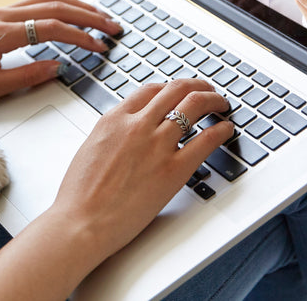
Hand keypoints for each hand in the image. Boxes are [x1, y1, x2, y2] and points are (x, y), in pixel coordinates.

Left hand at [0, 0, 121, 97]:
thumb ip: (27, 76)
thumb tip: (58, 66)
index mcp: (2, 32)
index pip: (50, 28)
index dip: (78, 36)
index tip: (99, 45)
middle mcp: (4, 15)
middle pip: (55, 7)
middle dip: (88, 16)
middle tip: (112, 26)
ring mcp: (3, 11)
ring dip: (78, 6)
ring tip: (102, 16)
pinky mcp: (2, 14)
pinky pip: (38, 1)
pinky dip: (62, 3)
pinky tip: (75, 9)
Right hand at [0, 79, 233, 300]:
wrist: (81, 222)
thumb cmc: (80, 195)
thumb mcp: (90, 148)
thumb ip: (112, 134)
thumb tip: (125, 132)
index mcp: (114, 119)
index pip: (150, 89)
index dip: (170, 87)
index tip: (179, 91)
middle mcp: (138, 125)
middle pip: (176, 89)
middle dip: (196, 85)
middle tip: (207, 89)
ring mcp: (157, 145)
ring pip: (194, 105)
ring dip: (213, 100)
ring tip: (221, 103)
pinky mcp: (173, 170)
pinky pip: (206, 140)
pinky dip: (221, 130)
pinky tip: (227, 129)